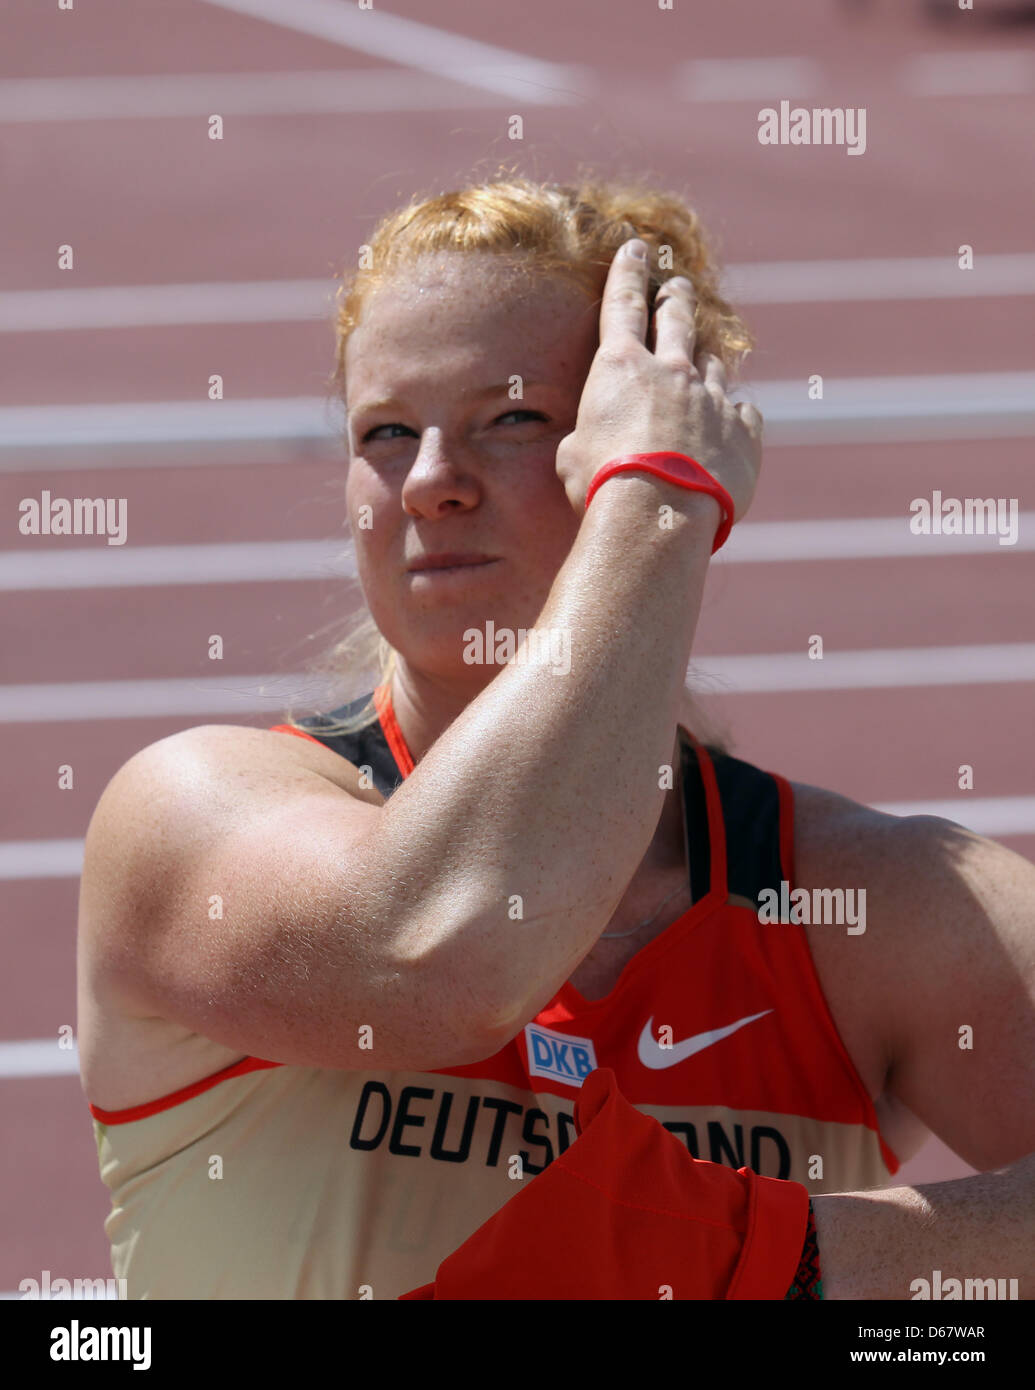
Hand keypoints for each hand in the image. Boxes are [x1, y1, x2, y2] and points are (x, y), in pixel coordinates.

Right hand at [554, 238, 762, 520]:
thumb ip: (589, 436)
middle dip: (677, 297)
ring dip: (705, 365)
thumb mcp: (572, 457)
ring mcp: (713, 398)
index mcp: (620, 367)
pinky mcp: (744, 431)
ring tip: (702, 371)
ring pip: (714, 366)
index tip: (636, 248)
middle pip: (677, 318)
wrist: (657, 514)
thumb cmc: (601, 484)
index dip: (628, 272)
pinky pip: (743, 413)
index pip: (622, 304)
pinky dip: (734, 416)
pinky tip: (729, 427)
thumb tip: (590, 443)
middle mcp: (671, 371)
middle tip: (679, 286)